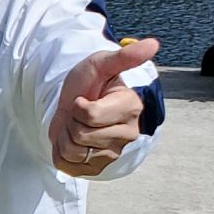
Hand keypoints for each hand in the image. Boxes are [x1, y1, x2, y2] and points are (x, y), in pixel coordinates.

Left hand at [51, 36, 159, 176]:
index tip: (84, 99)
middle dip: (71, 121)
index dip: (78, 106)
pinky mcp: (97, 169)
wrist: (74, 104)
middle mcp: (128, 135)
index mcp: (131, 108)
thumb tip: (153, 44)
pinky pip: (67, 166)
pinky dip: (61, 153)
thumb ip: (124, 57)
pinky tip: (73, 142)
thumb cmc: (90, 84)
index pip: (89, 115)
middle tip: (79, 114)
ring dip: (65, 136)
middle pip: (80, 135)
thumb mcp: (102, 64)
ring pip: (72, 151)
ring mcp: (113, 155)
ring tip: (76, 126)